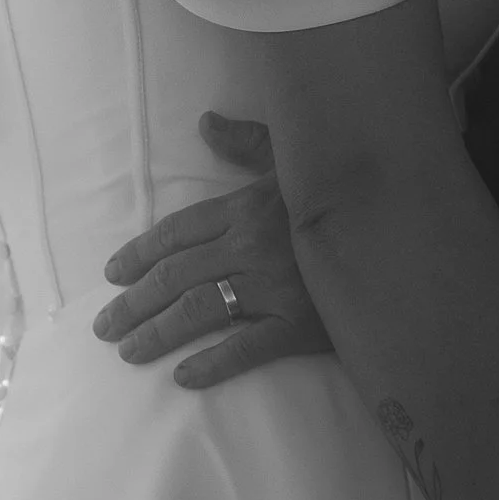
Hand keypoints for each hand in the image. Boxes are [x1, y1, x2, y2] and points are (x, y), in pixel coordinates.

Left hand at [91, 114, 330, 386]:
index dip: (139, 254)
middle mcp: (252, 245)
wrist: (394, 240)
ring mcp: (275, 286)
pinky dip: (212, 364)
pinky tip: (182, 377)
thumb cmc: (338, 200)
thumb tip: (207, 121)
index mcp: (245, 208)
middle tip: (104, 326)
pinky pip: (246, 347)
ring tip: (129, 351)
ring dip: (157, 332)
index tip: (112, 276)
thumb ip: (248, 143)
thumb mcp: (293, 160)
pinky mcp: (298, 324)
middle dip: (134, 302)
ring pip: (199, 309)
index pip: (178, 232)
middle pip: (177, 274)